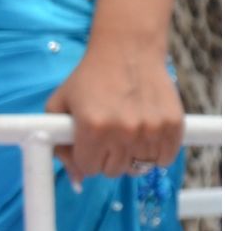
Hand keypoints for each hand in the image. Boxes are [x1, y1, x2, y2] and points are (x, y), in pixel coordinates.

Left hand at [45, 39, 183, 185]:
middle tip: (106, 135)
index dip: (85, 157)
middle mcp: (123, 131)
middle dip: (106, 157)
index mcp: (92, 126)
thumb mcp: (61, 103)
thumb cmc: (91, 77)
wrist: (127, 51)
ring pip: (138, 168)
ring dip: (130, 155)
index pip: (88, 168)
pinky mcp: (172, 126)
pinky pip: (163, 160)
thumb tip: (75, 180)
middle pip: (113, 171)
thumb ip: (57, 142)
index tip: (88, 145)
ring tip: (125, 131)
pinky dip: (155, 153)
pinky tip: (144, 133)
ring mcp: (150, 129)